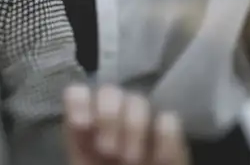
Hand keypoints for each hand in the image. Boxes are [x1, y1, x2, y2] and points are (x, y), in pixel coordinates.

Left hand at [64, 84, 188, 164]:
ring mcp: (143, 133)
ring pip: (138, 100)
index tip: (82, 125)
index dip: (80, 101)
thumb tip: (78, 120)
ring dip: (132, 126)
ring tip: (130, 159)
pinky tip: (154, 158)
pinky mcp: (171, 146)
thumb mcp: (84, 164)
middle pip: (111, 91)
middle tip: (108, 151)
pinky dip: (163, 135)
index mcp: (85, 133)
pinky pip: (169, 121)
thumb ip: (78, 147)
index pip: (78, 94)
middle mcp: (113, 126)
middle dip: (108, 117)